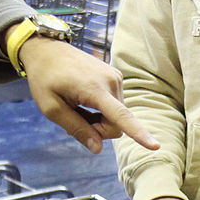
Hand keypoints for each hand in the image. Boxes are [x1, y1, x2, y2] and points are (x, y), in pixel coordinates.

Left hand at [18, 36, 157, 153]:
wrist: (46, 50)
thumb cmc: (44, 79)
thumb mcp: (51, 109)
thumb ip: (76, 129)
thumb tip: (97, 149)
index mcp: (94, 89)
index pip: (120, 117)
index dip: (138, 134)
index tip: (155, 146)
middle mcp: (111, 81)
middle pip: (116, 124)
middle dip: (98, 129)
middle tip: (74, 120)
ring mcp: (116, 77)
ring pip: (116, 116)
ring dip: (98, 119)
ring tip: (77, 106)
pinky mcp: (115, 76)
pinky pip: (115, 105)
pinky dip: (101, 110)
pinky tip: (84, 100)